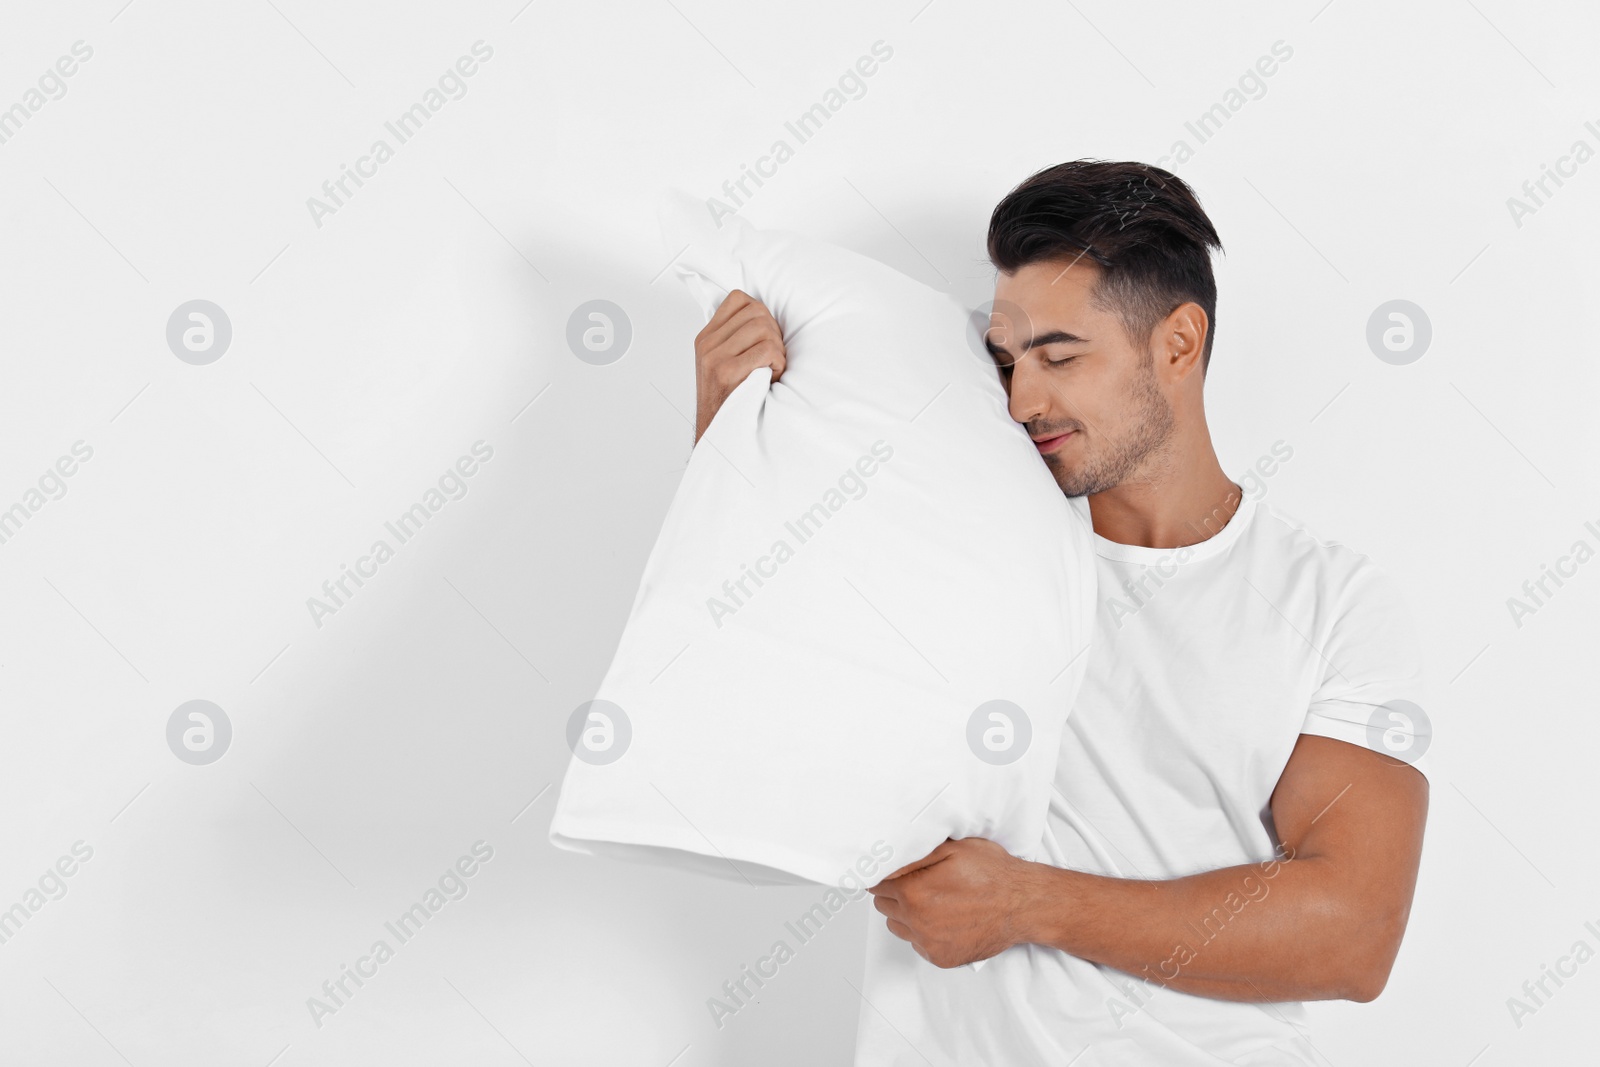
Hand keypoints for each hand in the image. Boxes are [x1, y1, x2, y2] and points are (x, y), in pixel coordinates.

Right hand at [693, 289, 785, 442]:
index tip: (765, 338)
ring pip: (764, 328)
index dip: (761, 314)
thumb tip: (764, 317)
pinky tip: (771, 378)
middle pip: (756, 312)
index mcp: (706, 338)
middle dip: (774, 333)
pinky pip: (767, 350)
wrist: (718, 437)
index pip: (739, 299)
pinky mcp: (727, 372)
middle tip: (774, 358)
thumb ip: (736, 340)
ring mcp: (715, 358)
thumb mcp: (724, 365)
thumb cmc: (731, 402)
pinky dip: (778, 364)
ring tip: (772, 369)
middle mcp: (707, 345)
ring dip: (778, 350)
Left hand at [867, 838, 1036, 967]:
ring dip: (907, 914)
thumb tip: (886, 858)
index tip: (898, 871)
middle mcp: (917, 921)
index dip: (887, 874)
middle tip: (919, 883)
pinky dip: (924, 932)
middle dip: (896, 893)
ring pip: (897, 927)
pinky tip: (944, 918)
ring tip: (933, 901)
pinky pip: (917, 944)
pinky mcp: (941, 958)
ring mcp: (929, 943)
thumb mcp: (952, 848)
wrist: (1024, 904)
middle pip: (883, 906)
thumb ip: (913, 854)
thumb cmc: (993, 874)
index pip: (877, 884)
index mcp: (914, 892)